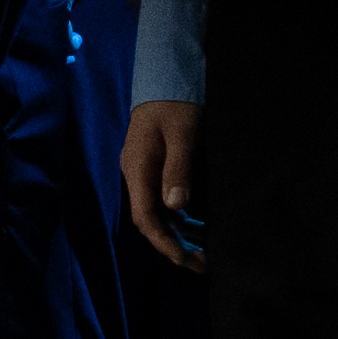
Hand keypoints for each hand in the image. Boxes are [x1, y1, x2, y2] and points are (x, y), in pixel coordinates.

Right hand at [120, 97, 203, 264]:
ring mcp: (143, 171)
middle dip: (172, 245)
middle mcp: (136, 174)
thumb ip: (178, 169)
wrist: (166, 74)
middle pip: (149, 221)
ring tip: (201, 252)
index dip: (164, 242)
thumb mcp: (182, 133)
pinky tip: (195, 227)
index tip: (186, 260)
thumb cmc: (175, 102)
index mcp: (137, 168)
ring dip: (176, 234)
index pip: (145, 218)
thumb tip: (177, 206)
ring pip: (156, 213)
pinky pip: (161, 201)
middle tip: (201, 264)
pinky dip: (178, 219)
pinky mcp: (153, 168)